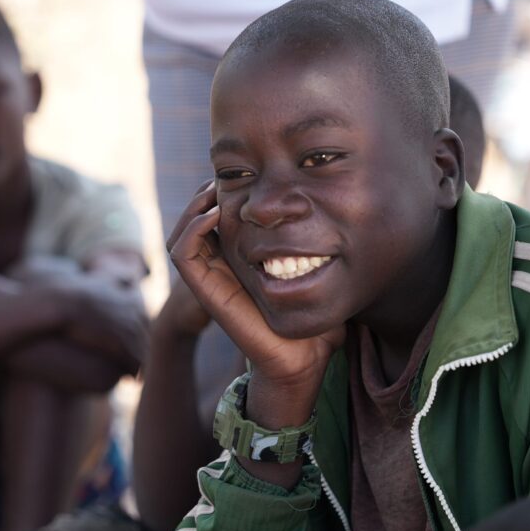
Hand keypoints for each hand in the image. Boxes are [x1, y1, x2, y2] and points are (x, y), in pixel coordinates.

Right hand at [167, 182, 344, 396]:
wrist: (304, 358)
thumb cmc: (317, 317)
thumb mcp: (321, 269)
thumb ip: (324, 245)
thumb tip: (346, 213)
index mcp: (243, 259)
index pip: (220, 215)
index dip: (225, 190)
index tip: (247, 172)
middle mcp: (223, 266)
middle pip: (197, 218)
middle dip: (208, 191)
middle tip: (227, 174)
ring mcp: (212, 278)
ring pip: (183, 231)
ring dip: (195, 205)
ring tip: (216, 188)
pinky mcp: (206, 290)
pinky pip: (183, 253)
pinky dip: (193, 229)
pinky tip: (218, 212)